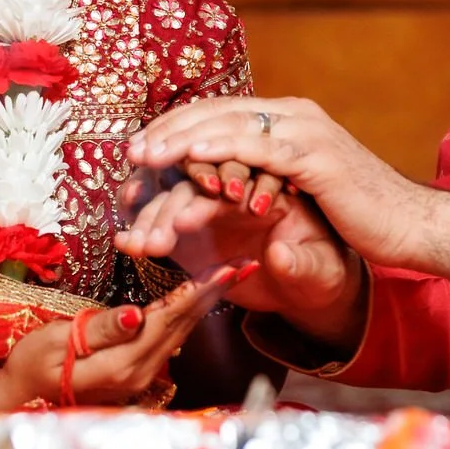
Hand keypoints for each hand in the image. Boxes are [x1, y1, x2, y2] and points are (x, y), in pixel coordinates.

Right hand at [0, 263, 254, 410]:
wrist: (19, 397)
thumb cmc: (31, 365)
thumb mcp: (56, 344)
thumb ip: (100, 330)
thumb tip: (134, 314)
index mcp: (122, 365)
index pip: (168, 320)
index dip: (199, 292)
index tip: (228, 270)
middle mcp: (140, 373)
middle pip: (184, 325)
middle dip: (217, 292)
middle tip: (248, 264)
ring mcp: (140, 375)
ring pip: (180, 330)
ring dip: (207, 301)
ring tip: (234, 274)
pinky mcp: (136, 370)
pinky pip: (168, 336)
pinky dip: (188, 312)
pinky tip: (202, 297)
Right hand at [118, 177, 366, 349]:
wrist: (309, 285)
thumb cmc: (323, 271)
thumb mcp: (321, 270)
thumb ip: (302, 264)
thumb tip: (279, 256)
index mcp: (276, 176)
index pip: (243, 164)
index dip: (219, 183)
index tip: (196, 211)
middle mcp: (240, 180)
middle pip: (198, 174)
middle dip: (175, 204)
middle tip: (159, 233)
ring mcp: (214, 200)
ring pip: (174, 194)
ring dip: (154, 217)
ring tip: (138, 246)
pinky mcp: (196, 223)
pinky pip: (163, 217)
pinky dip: (144, 227)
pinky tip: (127, 243)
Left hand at [122, 98, 449, 274]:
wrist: (412, 226)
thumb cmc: (360, 217)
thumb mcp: (303, 192)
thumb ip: (268, 178)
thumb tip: (231, 182)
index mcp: (289, 120)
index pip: (222, 113)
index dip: (178, 127)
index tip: (142, 147)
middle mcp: (294, 115)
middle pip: (218, 112)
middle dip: (170, 130)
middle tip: (131, 150)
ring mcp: (305, 131)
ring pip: (230, 125)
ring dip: (182, 139)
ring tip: (146, 155)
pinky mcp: (314, 155)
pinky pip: (256, 148)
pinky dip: (218, 148)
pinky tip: (187, 157)